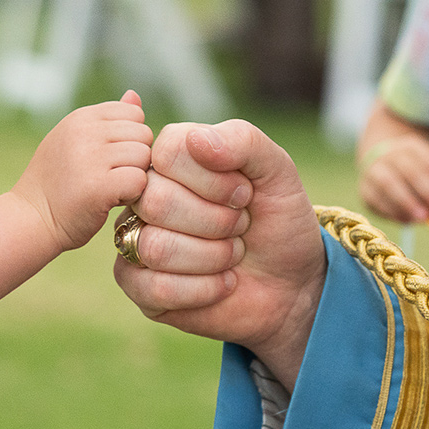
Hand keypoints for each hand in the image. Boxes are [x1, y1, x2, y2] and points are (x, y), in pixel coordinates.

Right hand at [9, 91, 153, 251]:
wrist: (29, 219)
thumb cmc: (56, 183)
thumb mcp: (75, 140)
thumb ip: (107, 120)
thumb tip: (134, 96)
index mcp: (80, 117)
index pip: (134, 113)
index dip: (131, 137)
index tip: (112, 158)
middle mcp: (84, 132)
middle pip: (143, 134)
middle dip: (135, 157)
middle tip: (111, 175)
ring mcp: (90, 157)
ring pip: (144, 156)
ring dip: (134, 176)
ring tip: (110, 187)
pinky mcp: (98, 186)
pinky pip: (140, 180)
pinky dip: (132, 195)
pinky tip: (111, 200)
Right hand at [114, 120, 326, 388]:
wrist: (292, 281)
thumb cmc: (277, 219)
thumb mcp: (276, 171)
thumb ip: (242, 141)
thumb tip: (196, 139)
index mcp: (172, 156)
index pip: (168, 153)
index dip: (215, 181)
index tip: (245, 194)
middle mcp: (145, 193)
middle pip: (156, 201)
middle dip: (218, 222)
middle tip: (240, 227)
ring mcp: (136, 238)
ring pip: (155, 247)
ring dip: (213, 257)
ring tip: (231, 255)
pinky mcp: (138, 285)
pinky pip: (154, 288)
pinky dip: (203, 290)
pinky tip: (221, 283)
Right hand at [356, 106, 428, 223]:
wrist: (382, 164)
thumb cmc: (414, 174)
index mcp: (412, 147)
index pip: (428, 162)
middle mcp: (390, 154)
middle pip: (409, 170)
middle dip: (426, 193)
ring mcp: (374, 169)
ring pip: (387, 183)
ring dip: (406, 202)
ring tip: (421, 218)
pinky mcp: (365, 189)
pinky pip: (376, 200)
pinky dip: (392, 211)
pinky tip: (407, 220)